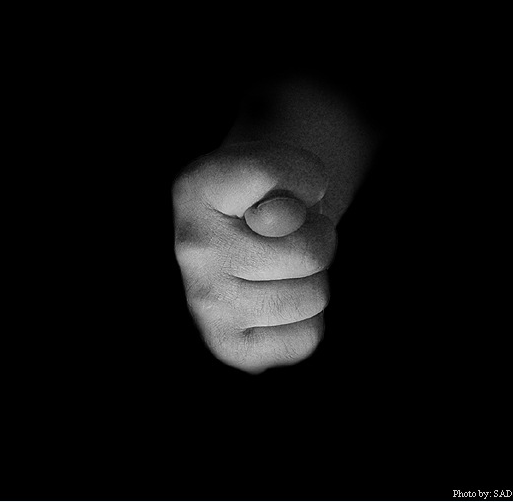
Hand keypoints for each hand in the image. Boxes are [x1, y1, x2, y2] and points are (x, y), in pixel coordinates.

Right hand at [173, 141, 336, 373]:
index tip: (292, 187)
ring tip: (284, 268)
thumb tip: (284, 219)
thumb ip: (290, 175)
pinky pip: (306, 338)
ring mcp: (205, 302)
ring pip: (312, 297)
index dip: (306, 178)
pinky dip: (306, 322)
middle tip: (295, 236)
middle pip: (309, 252)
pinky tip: (279, 302)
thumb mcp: (278, 167)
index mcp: (198, 188)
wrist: (236, 243)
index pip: (271, 173)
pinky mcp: (226, 345)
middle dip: (319, 240)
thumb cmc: (265, 202)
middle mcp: (193, 248)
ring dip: (313, 281)